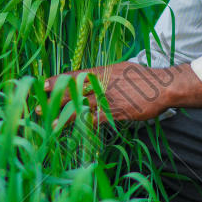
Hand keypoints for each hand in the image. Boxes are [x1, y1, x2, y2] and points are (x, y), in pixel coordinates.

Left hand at [42, 62, 173, 126]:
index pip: (75, 75)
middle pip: (73, 91)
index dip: (57, 80)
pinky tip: (75, 131)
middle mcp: (103, 84)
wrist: (164, 87)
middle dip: (54, 100)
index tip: (42, 84)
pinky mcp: (117, 112)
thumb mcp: (121, 69)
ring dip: (64, 116)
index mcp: (103, 72)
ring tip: (49, 123)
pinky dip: (85, 125)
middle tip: (37, 107)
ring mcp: (109, 98)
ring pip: (82, 107)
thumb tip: (92, 77)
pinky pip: (97, 120)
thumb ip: (105, 74)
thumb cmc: (143, 79)